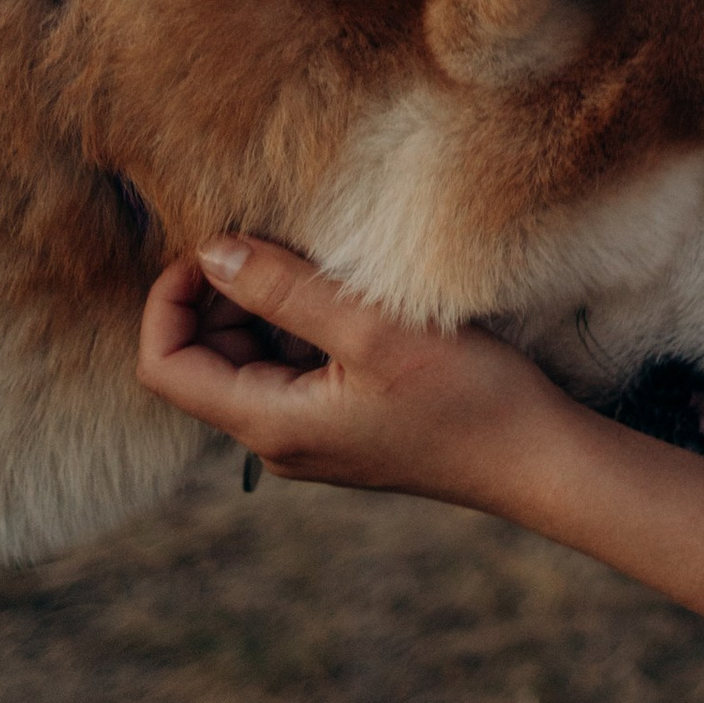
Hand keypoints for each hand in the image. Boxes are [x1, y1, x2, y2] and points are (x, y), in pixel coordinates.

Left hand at [137, 237, 578, 507]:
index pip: (164, 364)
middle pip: (203, 359)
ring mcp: (311, 435)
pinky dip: (303, 325)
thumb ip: (284, 289)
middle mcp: (277, 440)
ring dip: (268, 306)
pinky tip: (351, 298)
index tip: (216, 247)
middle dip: (222, 295)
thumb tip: (210, 251)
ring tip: (321, 265)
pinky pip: (294, 369)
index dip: (170, 299)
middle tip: (277, 243)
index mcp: (268, 424)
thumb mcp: (372, 328)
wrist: (539, 460)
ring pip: (251, 360)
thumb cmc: (468, 397)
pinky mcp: (345, 425)